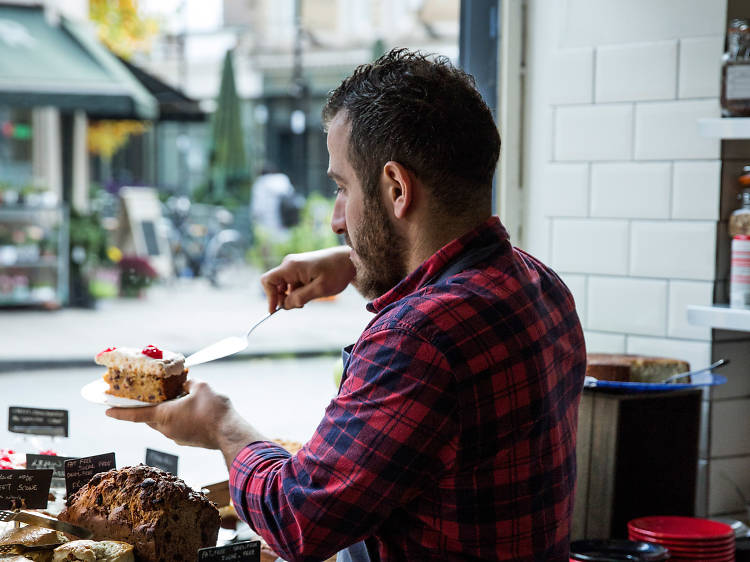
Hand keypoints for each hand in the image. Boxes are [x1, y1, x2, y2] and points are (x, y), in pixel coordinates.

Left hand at [106, 380, 264, 466]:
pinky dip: (176, 418)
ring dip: (164, 412)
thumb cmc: (213, 409)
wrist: (229, 433)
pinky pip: (175, 427)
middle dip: (145, 408)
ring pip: (163, 422)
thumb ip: (189, 383)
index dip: (119, 412)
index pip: (135, 414)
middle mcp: (166, 429)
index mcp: (164, 415)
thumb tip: (185, 382)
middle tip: (144, 397)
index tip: (106, 411)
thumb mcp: (201, 387)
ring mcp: (176, 437)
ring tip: (173, 398)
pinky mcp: (187, 440)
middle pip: (149, 418)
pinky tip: (189, 410)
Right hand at [260, 246, 355, 312]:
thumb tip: (284, 306)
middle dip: (283, 299)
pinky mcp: (299, 269)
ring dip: (291, 296)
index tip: (276, 311)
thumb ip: (300, 298)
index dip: (269, 297)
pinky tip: (310, 294)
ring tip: (309, 299)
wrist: (349, 261)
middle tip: (301, 305)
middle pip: (275, 285)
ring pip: (283, 286)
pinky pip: (291, 284)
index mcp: (291, 266)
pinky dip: (296, 292)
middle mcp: (289, 264)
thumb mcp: (320, 289)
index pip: (267, 281)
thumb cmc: (337, 273)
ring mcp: (294, 266)